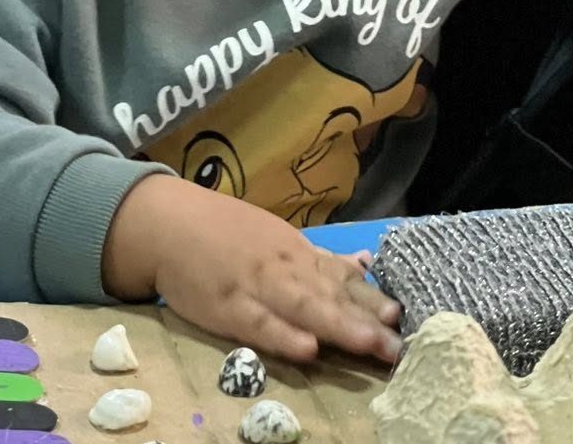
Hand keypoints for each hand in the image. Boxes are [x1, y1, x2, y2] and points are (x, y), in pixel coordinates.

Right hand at [102, 174, 401, 363]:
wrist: (166, 223)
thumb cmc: (224, 233)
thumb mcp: (277, 240)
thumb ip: (319, 260)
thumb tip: (365, 264)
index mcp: (297, 253)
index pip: (342, 280)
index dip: (372, 300)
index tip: (405, 319)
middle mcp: (283, 268)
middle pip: (329, 297)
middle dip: (366, 322)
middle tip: (400, 346)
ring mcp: (255, 287)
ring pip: (302, 309)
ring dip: (338, 327)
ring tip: (371, 345)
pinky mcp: (226, 308)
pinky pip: (257, 324)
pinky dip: (282, 336)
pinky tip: (307, 349)